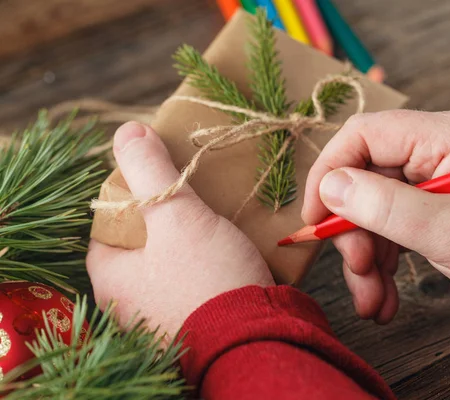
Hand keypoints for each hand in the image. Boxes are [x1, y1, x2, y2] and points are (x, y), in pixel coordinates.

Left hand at [87, 122, 273, 337]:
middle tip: (191, 195)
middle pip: (141, 242)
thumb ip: (150, 171)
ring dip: (190, 239)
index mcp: (111, 279)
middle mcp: (130, 303)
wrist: (254, 340)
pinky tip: (227, 247)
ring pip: (170, 261)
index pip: (108, 223)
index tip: (159, 179)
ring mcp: (162, 316)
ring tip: (214, 216)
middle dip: (165, 216)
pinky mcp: (195, 322)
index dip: (131, 194)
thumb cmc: (206, 278)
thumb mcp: (176, 217)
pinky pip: (194, 281)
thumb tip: (126, 131)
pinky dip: (207, 261)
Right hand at [302, 110, 449, 322]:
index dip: (329, 172)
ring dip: (367, 255)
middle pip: (366, 178)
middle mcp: (436, 147)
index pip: (364, 134)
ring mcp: (435, 174)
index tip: (314, 218)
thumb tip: (329, 187)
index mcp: (445, 135)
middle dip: (354, 232)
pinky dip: (385, 257)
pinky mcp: (434, 199)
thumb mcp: (449, 232)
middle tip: (357, 274)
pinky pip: (393, 220)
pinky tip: (385, 294)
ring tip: (373, 301)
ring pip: (375, 206)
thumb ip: (385, 207)